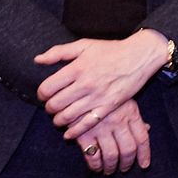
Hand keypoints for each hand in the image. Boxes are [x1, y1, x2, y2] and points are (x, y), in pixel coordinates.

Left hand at [41, 29, 167, 136]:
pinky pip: (87, 124)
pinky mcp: (109, 106)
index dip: (41, 94)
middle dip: (49, 108)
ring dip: (59, 120)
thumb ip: (59, 52)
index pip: (47, 88)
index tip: (44, 94)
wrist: (140, 56)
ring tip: (59, 117)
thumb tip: (38, 60)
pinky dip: (75, 131)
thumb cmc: (111, 50)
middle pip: (55, 104)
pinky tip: (69, 133)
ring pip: (68, 116)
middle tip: (52, 106)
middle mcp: (86, 84)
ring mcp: (98, 96)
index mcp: (77, 68)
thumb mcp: (84, 45)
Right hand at [76, 100, 151, 174]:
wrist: (78, 87)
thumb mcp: (123, 100)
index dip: (144, 154)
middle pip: (128, 150)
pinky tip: (96, 167)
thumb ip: (134, 116)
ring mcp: (100, 128)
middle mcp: (118, 122)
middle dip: (126, 163)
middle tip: (123, 169)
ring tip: (109, 170)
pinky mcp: (83, 133)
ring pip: (111, 155)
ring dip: (111, 167)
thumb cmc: (104, 94)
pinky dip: (95, 165)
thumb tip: (147, 129)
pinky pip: (92, 155)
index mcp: (130, 113)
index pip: (142, 138)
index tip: (144, 165)